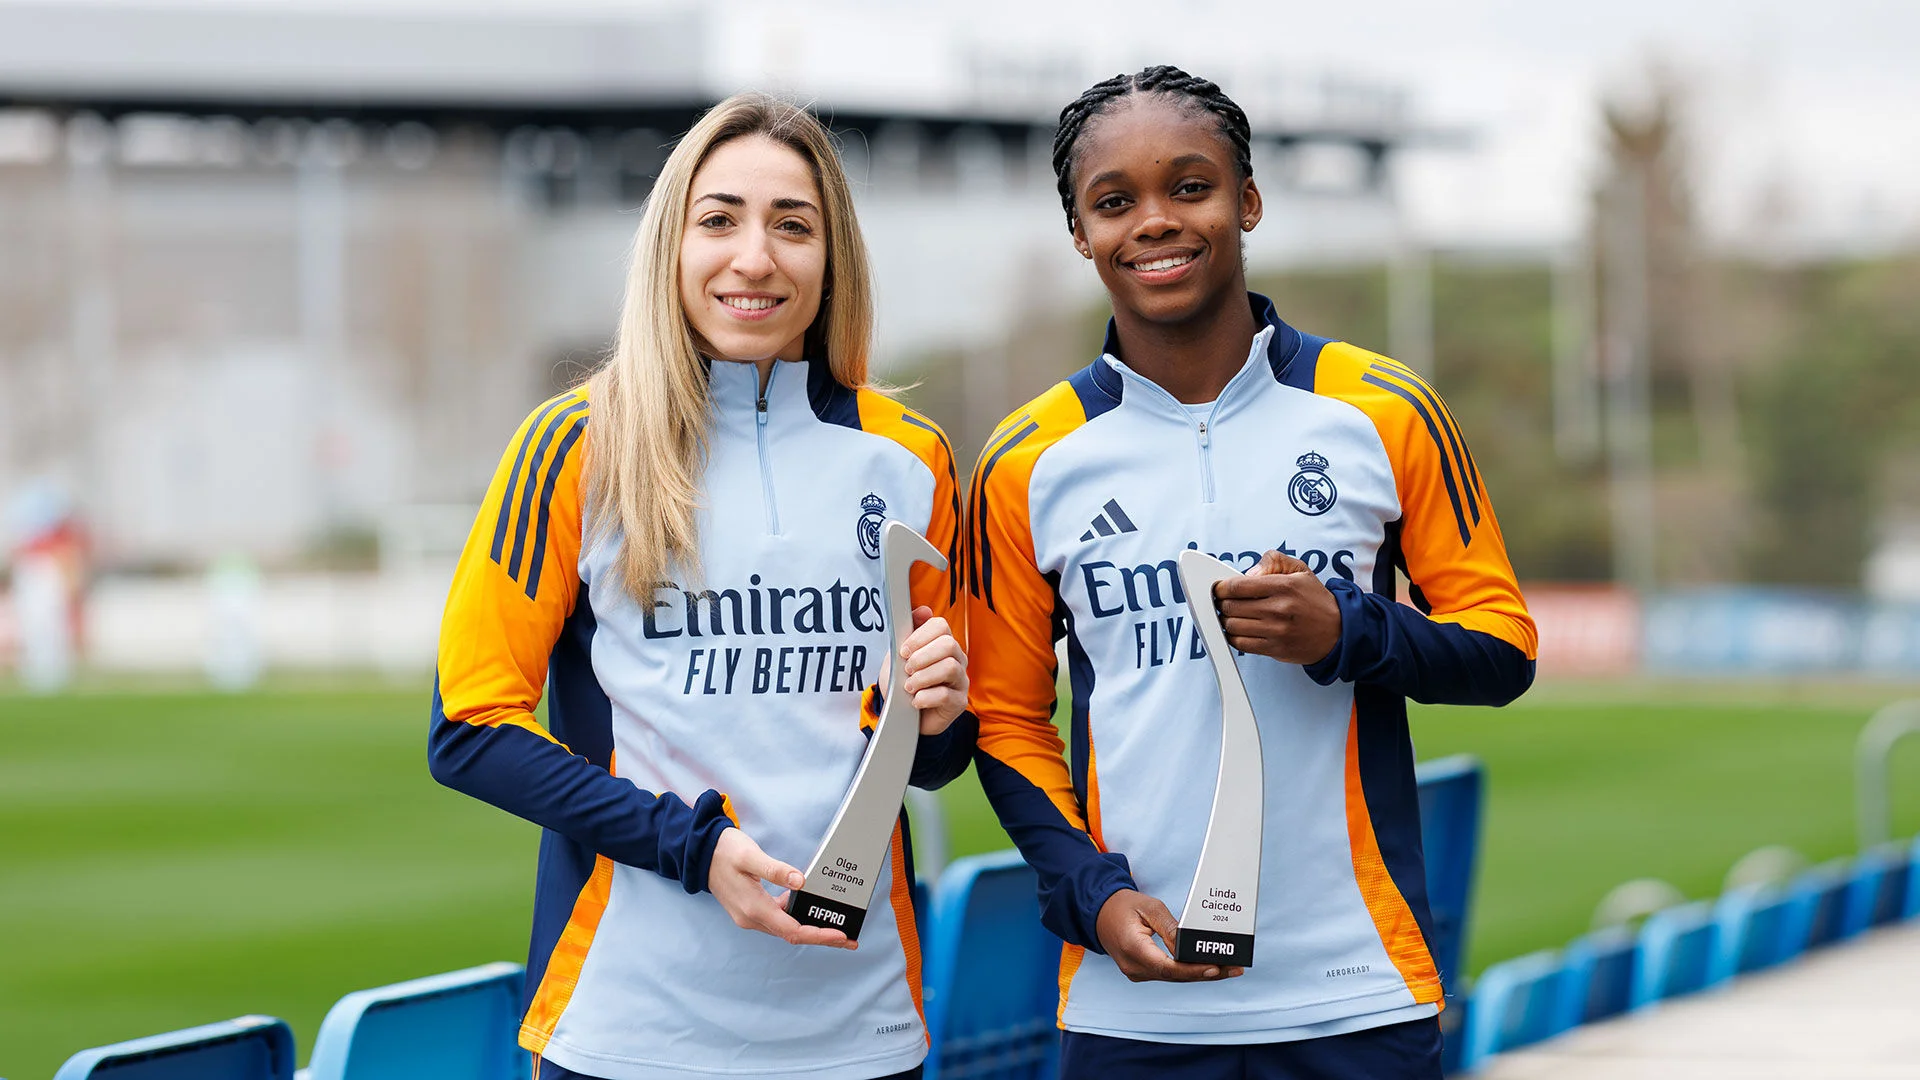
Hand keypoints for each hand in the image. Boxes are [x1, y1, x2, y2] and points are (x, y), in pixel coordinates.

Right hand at [707, 827, 855, 949]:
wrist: (700, 852)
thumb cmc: (724, 851)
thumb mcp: (750, 856)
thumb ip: (775, 870)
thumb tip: (801, 882)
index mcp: (753, 908)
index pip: (792, 930)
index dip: (818, 934)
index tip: (839, 935)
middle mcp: (752, 918)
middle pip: (793, 934)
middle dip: (821, 937)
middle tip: (848, 939)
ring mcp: (750, 915)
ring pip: (787, 928)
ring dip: (811, 930)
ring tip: (836, 927)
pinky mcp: (751, 909)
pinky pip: (779, 919)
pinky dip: (797, 917)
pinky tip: (811, 908)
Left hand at [897, 606, 967, 735]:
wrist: (902, 715)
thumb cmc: (903, 682)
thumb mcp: (899, 655)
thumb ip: (909, 631)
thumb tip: (923, 610)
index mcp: (943, 643)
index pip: (940, 626)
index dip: (920, 636)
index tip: (903, 651)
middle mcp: (957, 659)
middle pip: (948, 645)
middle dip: (922, 657)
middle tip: (906, 669)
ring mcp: (961, 680)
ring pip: (949, 668)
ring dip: (922, 677)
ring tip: (909, 687)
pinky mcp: (959, 702)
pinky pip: (946, 695)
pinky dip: (924, 698)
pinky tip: (916, 701)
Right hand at [1094, 889, 1242, 982]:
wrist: (1100, 913)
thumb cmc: (1124, 905)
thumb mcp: (1149, 908)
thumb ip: (1170, 928)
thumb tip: (1189, 946)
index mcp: (1132, 948)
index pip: (1168, 967)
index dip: (1193, 970)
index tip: (1215, 968)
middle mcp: (1133, 967)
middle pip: (1174, 976)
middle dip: (1205, 974)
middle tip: (1233, 969)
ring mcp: (1136, 972)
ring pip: (1173, 978)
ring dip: (1199, 974)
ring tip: (1227, 969)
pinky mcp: (1141, 972)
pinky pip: (1167, 975)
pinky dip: (1187, 971)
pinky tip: (1206, 968)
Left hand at [1212, 550, 1340, 664]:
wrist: (1338, 632)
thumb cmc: (1315, 600)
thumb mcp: (1300, 570)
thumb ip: (1273, 561)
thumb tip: (1249, 573)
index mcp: (1284, 586)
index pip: (1238, 586)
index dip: (1222, 587)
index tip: (1220, 588)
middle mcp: (1279, 609)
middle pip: (1230, 606)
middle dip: (1222, 603)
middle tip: (1225, 602)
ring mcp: (1276, 631)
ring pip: (1232, 626)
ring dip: (1227, 620)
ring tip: (1233, 615)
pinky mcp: (1275, 648)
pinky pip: (1241, 644)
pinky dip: (1234, 637)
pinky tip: (1240, 630)